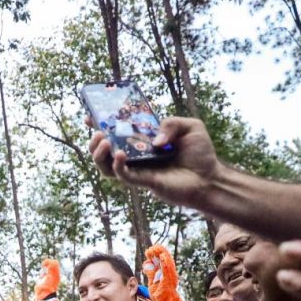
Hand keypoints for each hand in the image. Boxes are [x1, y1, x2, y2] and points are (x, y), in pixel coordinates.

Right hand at [88, 116, 222, 207]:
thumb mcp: (190, 127)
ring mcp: (139, 170)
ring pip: (107, 167)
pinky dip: (118, 167)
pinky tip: (120, 155)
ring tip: (104, 142)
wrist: (211, 179)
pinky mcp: (144, 182)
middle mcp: (137, 156)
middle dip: (95, 142)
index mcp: (144, 141)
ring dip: (99, 155)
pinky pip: (124, 176)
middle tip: (98, 132)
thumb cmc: (201, 154)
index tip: (90, 117)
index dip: (102, 125)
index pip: (118, 133)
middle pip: (105, 152)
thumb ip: (171, 123)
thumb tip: (154, 141)